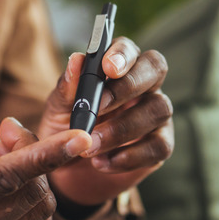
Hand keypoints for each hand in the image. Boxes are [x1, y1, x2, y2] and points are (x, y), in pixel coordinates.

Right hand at [0, 121, 91, 219]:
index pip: (3, 179)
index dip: (44, 156)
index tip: (79, 138)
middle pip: (27, 189)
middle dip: (32, 152)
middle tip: (7, 130)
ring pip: (36, 205)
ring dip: (34, 172)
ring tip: (2, 152)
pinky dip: (30, 190)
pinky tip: (5, 175)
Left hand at [39, 37, 173, 206]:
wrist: (68, 171)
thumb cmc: (65, 129)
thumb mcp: (58, 110)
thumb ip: (68, 87)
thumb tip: (77, 60)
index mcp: (117, 67)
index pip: (129, 48)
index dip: (122, 54)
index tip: (107, 68)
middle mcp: (142, 84)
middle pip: (155, 68)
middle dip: (129, 85)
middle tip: (99, 107)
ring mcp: (155, 113)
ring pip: (159, 108)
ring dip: (122, 128)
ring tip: (90, 147)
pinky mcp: (160, 144)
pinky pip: (159, 146)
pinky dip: (130, 156)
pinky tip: (103, 163)